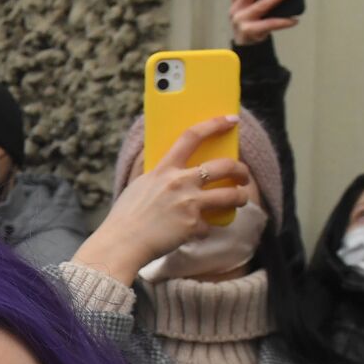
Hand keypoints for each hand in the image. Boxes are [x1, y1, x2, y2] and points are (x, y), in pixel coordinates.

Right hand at [72, 116, 249, 284]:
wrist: (121, 245)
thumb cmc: (125, 217)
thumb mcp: (138, 186)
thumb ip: (155, 173)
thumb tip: (161, 160)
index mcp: (164, 170)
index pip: (191, 136)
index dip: (214, 124)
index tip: (231, 119)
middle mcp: (179, 183)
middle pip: (225, 166)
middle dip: (241, 170)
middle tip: (242, 175)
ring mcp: (189, 204)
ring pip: (231, 196)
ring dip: (241, 197)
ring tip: (240, 200)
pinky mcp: (193, 226)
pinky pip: (209, 226)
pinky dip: (203, 229)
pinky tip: (194, 233)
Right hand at [227, 0, 299, 45]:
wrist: (247, 48)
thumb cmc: (252, 25)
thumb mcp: (248, 11)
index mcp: (236, 3)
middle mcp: (237, 10)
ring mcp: (242, 21)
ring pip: (262, 4)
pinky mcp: (251, 31)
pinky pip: (270, 24)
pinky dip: (284, 21)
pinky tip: (294, 20)